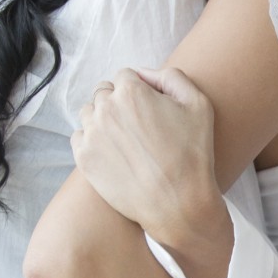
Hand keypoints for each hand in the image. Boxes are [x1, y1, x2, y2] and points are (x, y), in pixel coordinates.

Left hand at [72, 67, 227, 248]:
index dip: (139, 89)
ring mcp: (92, 133)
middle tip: (138, 124)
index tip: (149, 107)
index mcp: (131, 91)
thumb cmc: (191, 153)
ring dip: (103, 119)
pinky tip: (112, 152)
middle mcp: (106, 108)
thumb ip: (171, 76)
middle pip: (104, 91)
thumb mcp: (197, 103)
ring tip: (125, 138)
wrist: (177, 203)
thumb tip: (144, 74)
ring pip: (89, 112)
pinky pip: (79, 137)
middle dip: (118, 101)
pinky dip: (92, 140)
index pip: (125, 76)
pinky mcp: (83, 158)